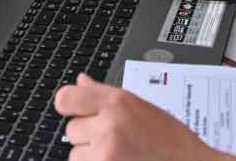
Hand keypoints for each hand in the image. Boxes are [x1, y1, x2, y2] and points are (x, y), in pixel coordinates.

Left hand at [54, 74, 227, 160]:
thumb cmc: (170, 140)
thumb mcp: (140, 106)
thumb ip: (104, 95)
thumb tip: (80, 82)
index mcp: (117, 101)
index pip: (65, 98)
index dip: (71, 106)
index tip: (78, 112)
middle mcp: (109, 124)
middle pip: (72, 129)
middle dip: (88, 136)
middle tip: (115, 138)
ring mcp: (106, 152)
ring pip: (75, 154)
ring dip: (91, 156)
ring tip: (119, 154)